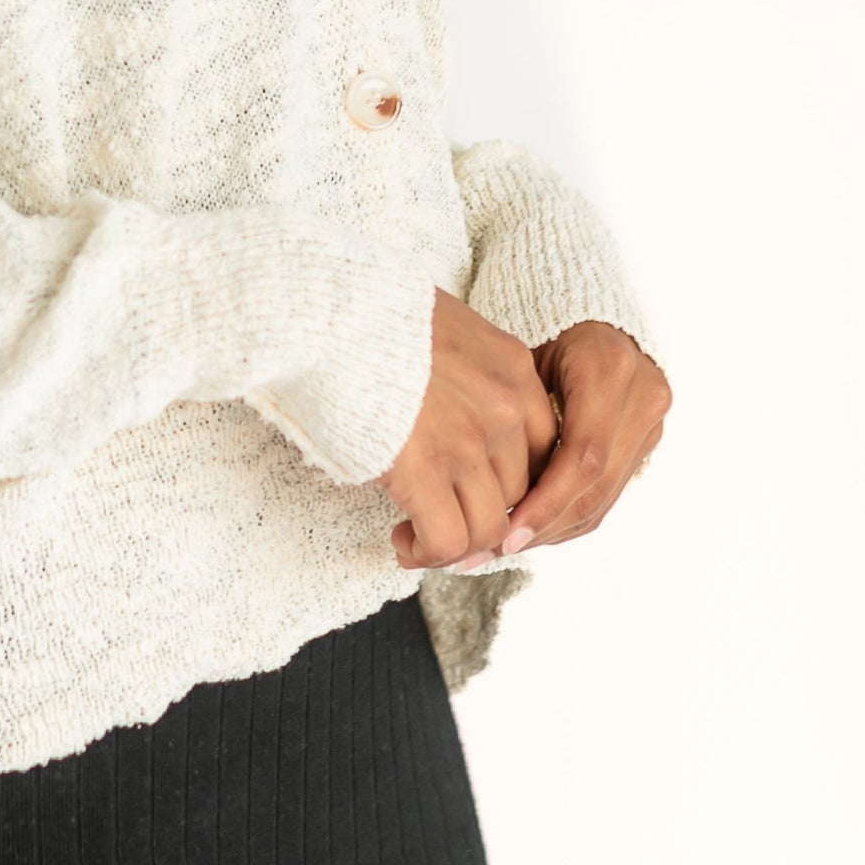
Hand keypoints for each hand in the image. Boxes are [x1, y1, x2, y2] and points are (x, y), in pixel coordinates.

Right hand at [383, 289, 559, 571]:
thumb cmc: (367, 312)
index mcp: (510, 366)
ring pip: (489, 525)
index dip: (509, 479)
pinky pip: (448, 540)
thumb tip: (458, 412)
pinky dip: (428, 553)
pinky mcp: (424, 471)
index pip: (540, 446)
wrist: (323, 310)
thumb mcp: (443, 325)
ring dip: (457, 543)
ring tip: (418, 538)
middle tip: (445, 519)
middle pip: (520, 491)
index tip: (475, 489)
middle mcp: (503, 406)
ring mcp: (468, 441)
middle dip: (484, 514)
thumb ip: (469, 370)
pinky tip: (403, 541)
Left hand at [498, 322, 670, 553]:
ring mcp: (652, 420)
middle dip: (545, 526)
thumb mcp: (522, 359)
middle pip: (596, 485)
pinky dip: (571, 516)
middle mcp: (643, 395)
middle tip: (495, 549)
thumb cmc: (541, 329)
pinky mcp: (648, 439)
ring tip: (506, 546)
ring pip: (605, 498)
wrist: (589, 312)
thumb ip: (514, 416)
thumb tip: (481, 491)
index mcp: (609, 367)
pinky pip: (610, 493)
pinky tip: (535, 528)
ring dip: (556, 530)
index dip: (545, 502)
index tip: (505, 532)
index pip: (583, 457)